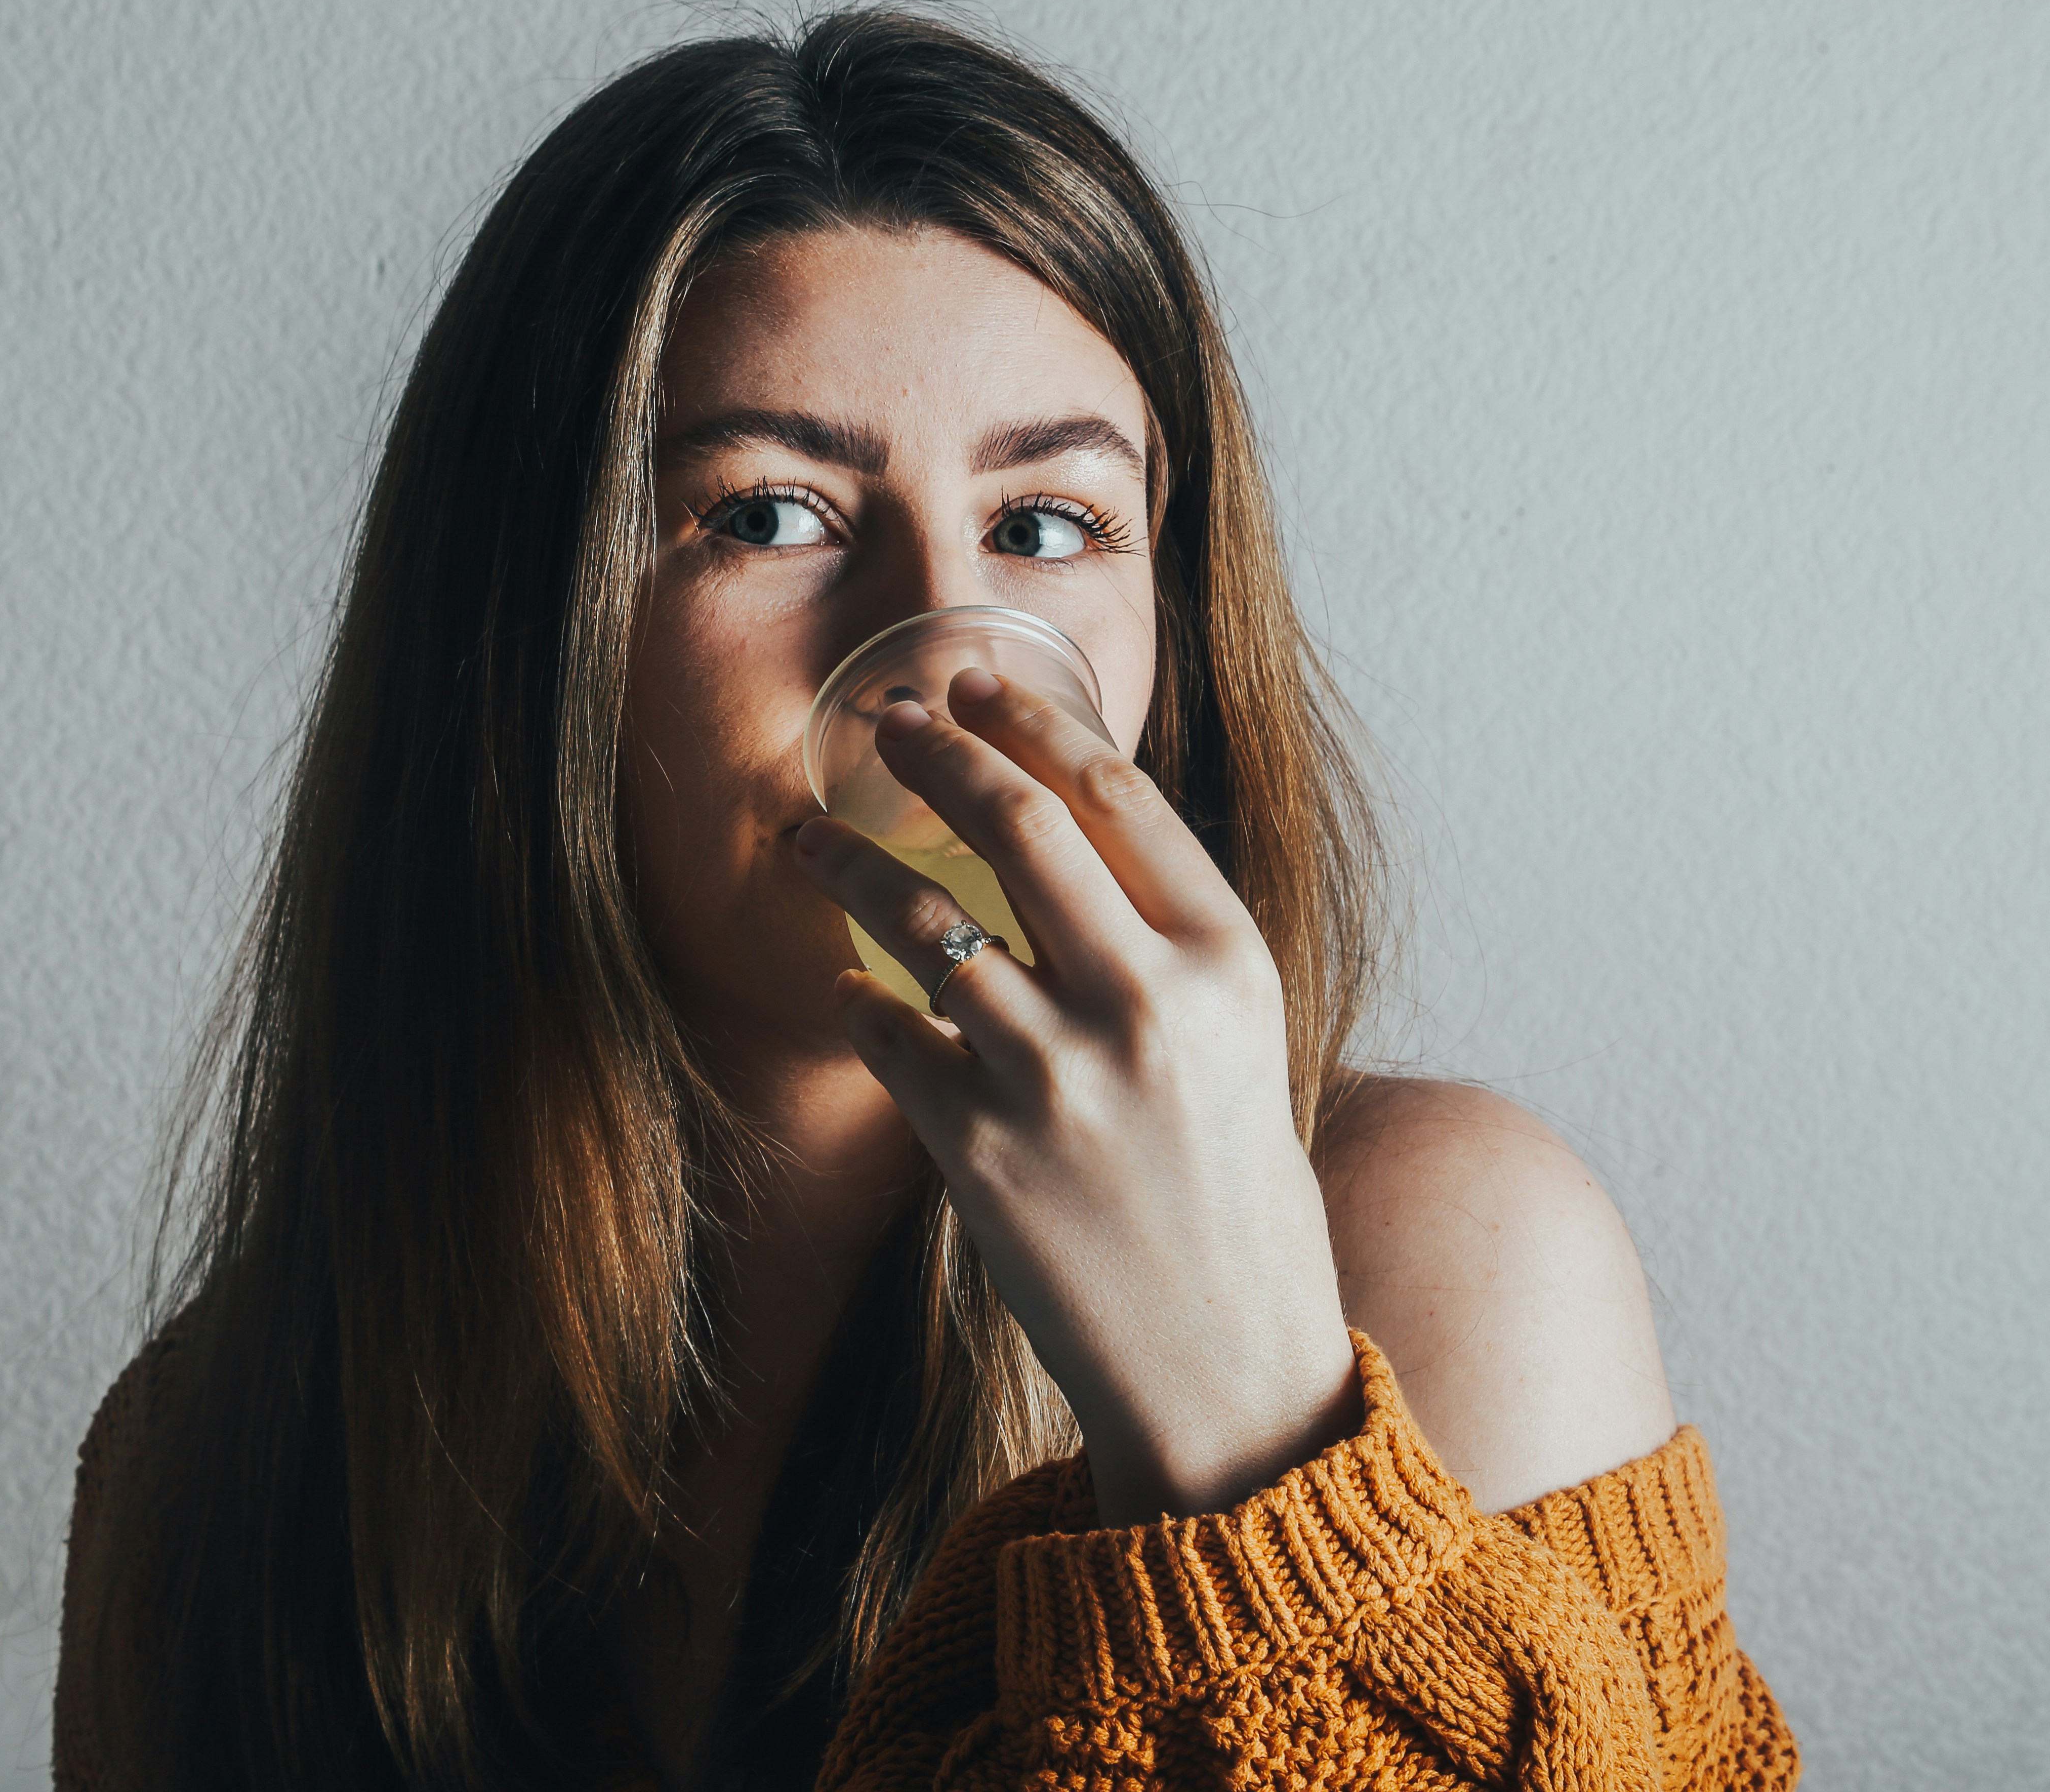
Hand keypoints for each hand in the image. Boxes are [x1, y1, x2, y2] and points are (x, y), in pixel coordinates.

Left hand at [795, 667, 1359, 1526]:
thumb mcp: (1241, 1039)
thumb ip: (1164, 936)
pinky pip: (886, 1032)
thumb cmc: (1235, 1192)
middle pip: (1014, 823)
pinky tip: (849, 986)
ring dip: (850, 862)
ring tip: (808, 837)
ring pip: (921, 918)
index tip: (971, 683)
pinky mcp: (975, 1150)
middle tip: (881, 719)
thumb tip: (1062, 815)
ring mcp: (1052, 1077)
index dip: (1027, 720)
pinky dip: (856, 997)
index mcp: (1227, 963)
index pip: (1112, 793)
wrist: (1224, 1366)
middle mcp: (1143, 1005)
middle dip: (933, 750)